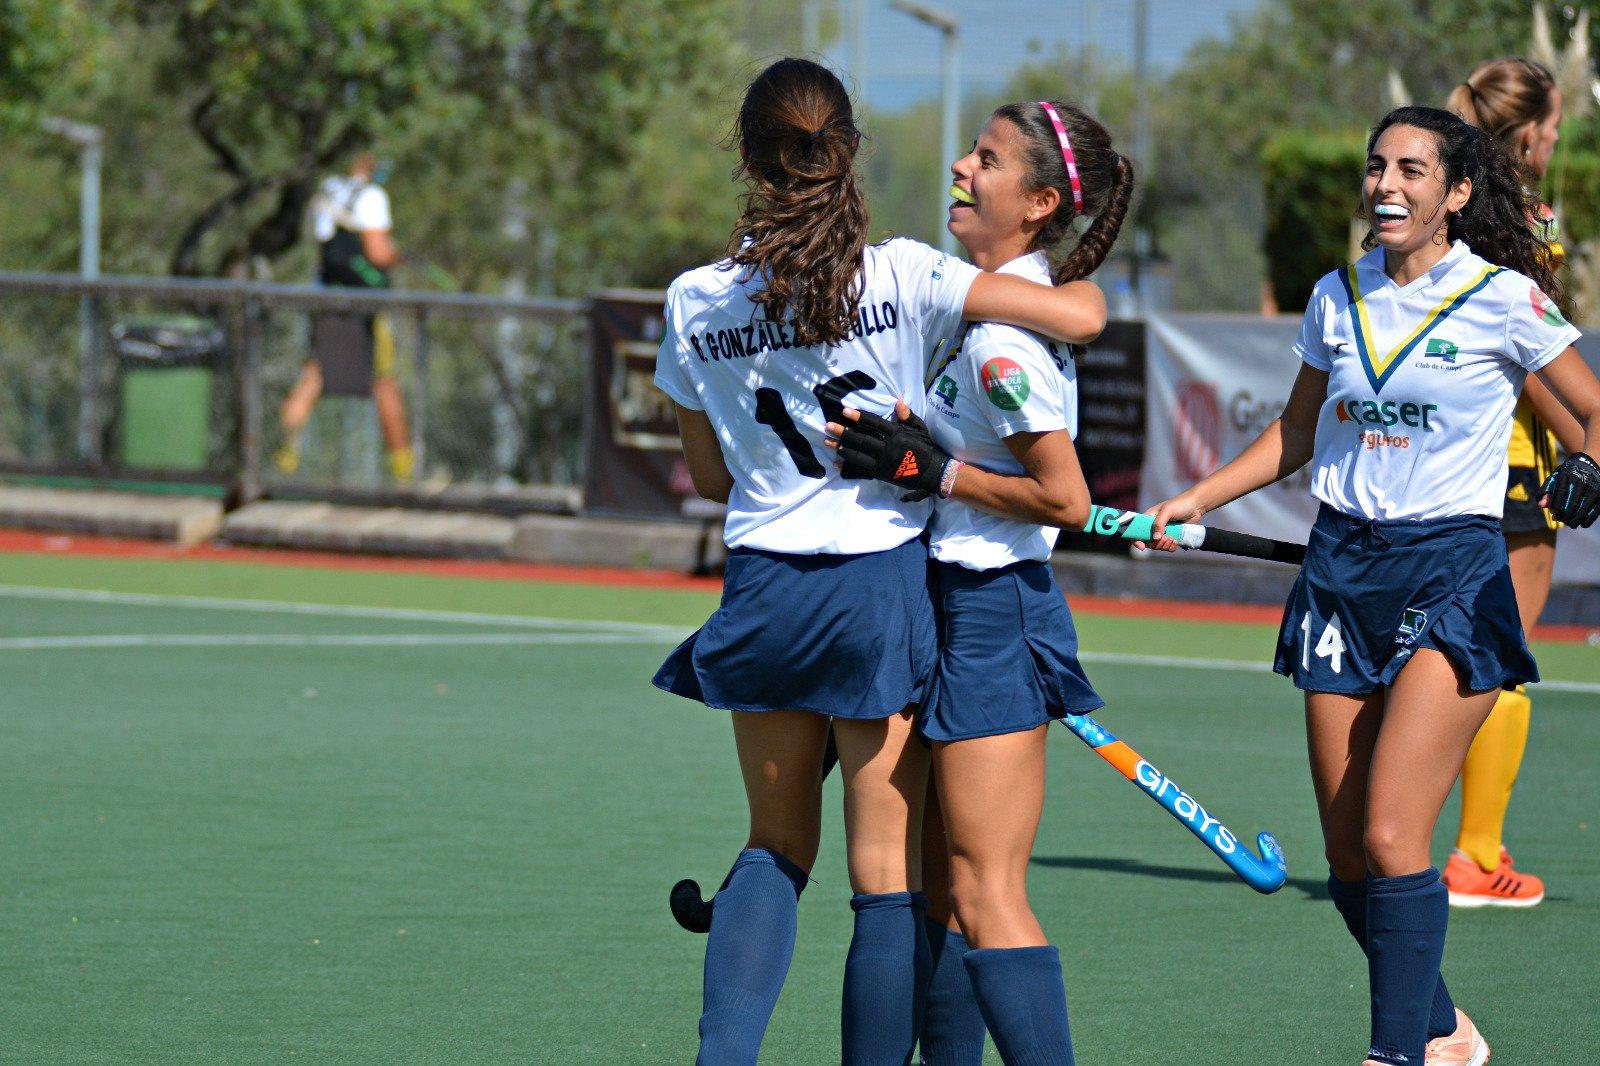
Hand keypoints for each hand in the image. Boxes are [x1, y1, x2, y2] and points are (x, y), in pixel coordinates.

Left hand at [825, 399, 949, 498]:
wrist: (933, 473)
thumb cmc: (927, 448)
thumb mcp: (920, 429)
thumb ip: (908, 417)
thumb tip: (898, 402)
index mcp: (897, 435)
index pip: (874, 424)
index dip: (859, 417)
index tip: (845, 411)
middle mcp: (888, 449)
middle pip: (862, 440)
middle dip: (844, 433)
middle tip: (828, 426)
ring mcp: (883, 463)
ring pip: (858, 456)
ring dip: (842, 448)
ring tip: (828, 442)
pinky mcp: (881, 475)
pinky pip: (861, 471)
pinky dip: (848, 468)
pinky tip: (836, 463)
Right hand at [1136, 492, 1207, 552]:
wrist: (1196, 506)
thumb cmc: (1180, 505)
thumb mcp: (1167, 511)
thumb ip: (1159, 524)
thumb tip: (1155, 538)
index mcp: (1148, 518)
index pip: (1137, 531)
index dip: (1136, 540)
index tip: (1142, 547)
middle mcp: (1153, 526)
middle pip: (1148, 542)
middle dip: (1156, 544)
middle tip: (1166, 538)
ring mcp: (1163, 532)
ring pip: (1158, 546)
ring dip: (1165, 545)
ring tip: (1173, 539)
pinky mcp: (1172, 536)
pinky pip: (1167, 547)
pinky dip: (1171, 547)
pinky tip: (1176, 541)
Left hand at [1540, 451, 1599, 527]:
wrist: (1590, 461)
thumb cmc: (1569, 472)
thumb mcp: (1556, 476)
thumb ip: (1548, 490)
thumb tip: (1541, 505)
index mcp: (1568, 475)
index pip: (1561, 494)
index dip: (1557, 506)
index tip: (1554, 514)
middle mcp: (1582, 481)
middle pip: (1573, 503)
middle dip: (1566, 515)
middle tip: (1562, 521)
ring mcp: (1593, 487)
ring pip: (1585, 508)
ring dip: (1577, 519)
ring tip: (1571, 524)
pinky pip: (1596, 510)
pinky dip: (1589, 519)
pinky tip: (1583, 524)